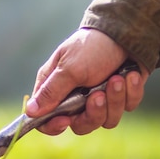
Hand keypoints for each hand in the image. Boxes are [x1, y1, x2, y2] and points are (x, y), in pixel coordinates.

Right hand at [25, 28, 147, 134]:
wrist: (128, 33)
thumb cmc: (92, 46)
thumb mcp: (69, 68)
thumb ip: (51, 92)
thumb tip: (29, 111)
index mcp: (55, 88)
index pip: (45, 119)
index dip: (53, 125)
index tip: (66, 120)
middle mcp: (74, 97)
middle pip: (79, 125)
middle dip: (92, 113)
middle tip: (98, 95)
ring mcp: (98, 99)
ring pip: (104, 120)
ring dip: (114, 100)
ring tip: (118, 78)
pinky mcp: (120, 97)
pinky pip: (125, 108)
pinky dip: (130, 93)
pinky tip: (130, 75)